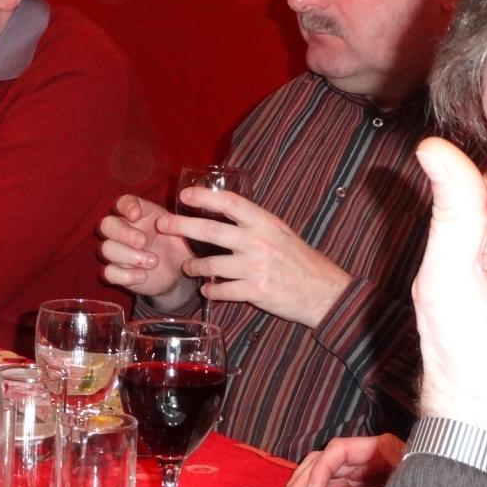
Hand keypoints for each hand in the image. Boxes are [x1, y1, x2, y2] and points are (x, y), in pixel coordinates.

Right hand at [99, 194, 196, 307]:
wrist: (177, 274)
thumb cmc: (176, 246)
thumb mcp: (181, 232)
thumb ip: (177, 225)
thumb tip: (173, 222)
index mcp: (137, 215)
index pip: (122, 203)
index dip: (126, 207)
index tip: (137, 215)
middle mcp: (122, 231)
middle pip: (106, 224)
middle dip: (123, 233)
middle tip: (143, 242)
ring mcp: (117, 252)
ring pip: (106, 248)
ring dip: (128, 256)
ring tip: (153, 262)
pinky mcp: (116, 273)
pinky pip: (108, 272)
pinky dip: (124, 275)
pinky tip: (142, 276)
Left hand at [166, 186, 352, 327]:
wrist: (323, 291)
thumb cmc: (299, 259)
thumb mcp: (279, 231)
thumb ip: (253, 223)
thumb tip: (223, 211)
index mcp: (265, 222)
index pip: (230, 203)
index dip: (205, 197)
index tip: (184, 195)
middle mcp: (258, 242)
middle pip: (211, 231)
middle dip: (182, 226)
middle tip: (163, 224)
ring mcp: (256, 267)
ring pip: (211, 265)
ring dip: (194, 267)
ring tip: (188, 267)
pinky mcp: (256, 291)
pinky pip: (223, 290)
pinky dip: (211, 291)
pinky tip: (207, 290)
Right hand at [283, 434, 405, 486]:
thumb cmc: (441, 486)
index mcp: (382, 446)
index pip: (337, 450)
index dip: (318, 470)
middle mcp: (373, 453)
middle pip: (327, 457)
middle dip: (305, 477)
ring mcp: (370, 466)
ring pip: (329, 469)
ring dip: (308, 482)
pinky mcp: (370, 481)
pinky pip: (338, 482)